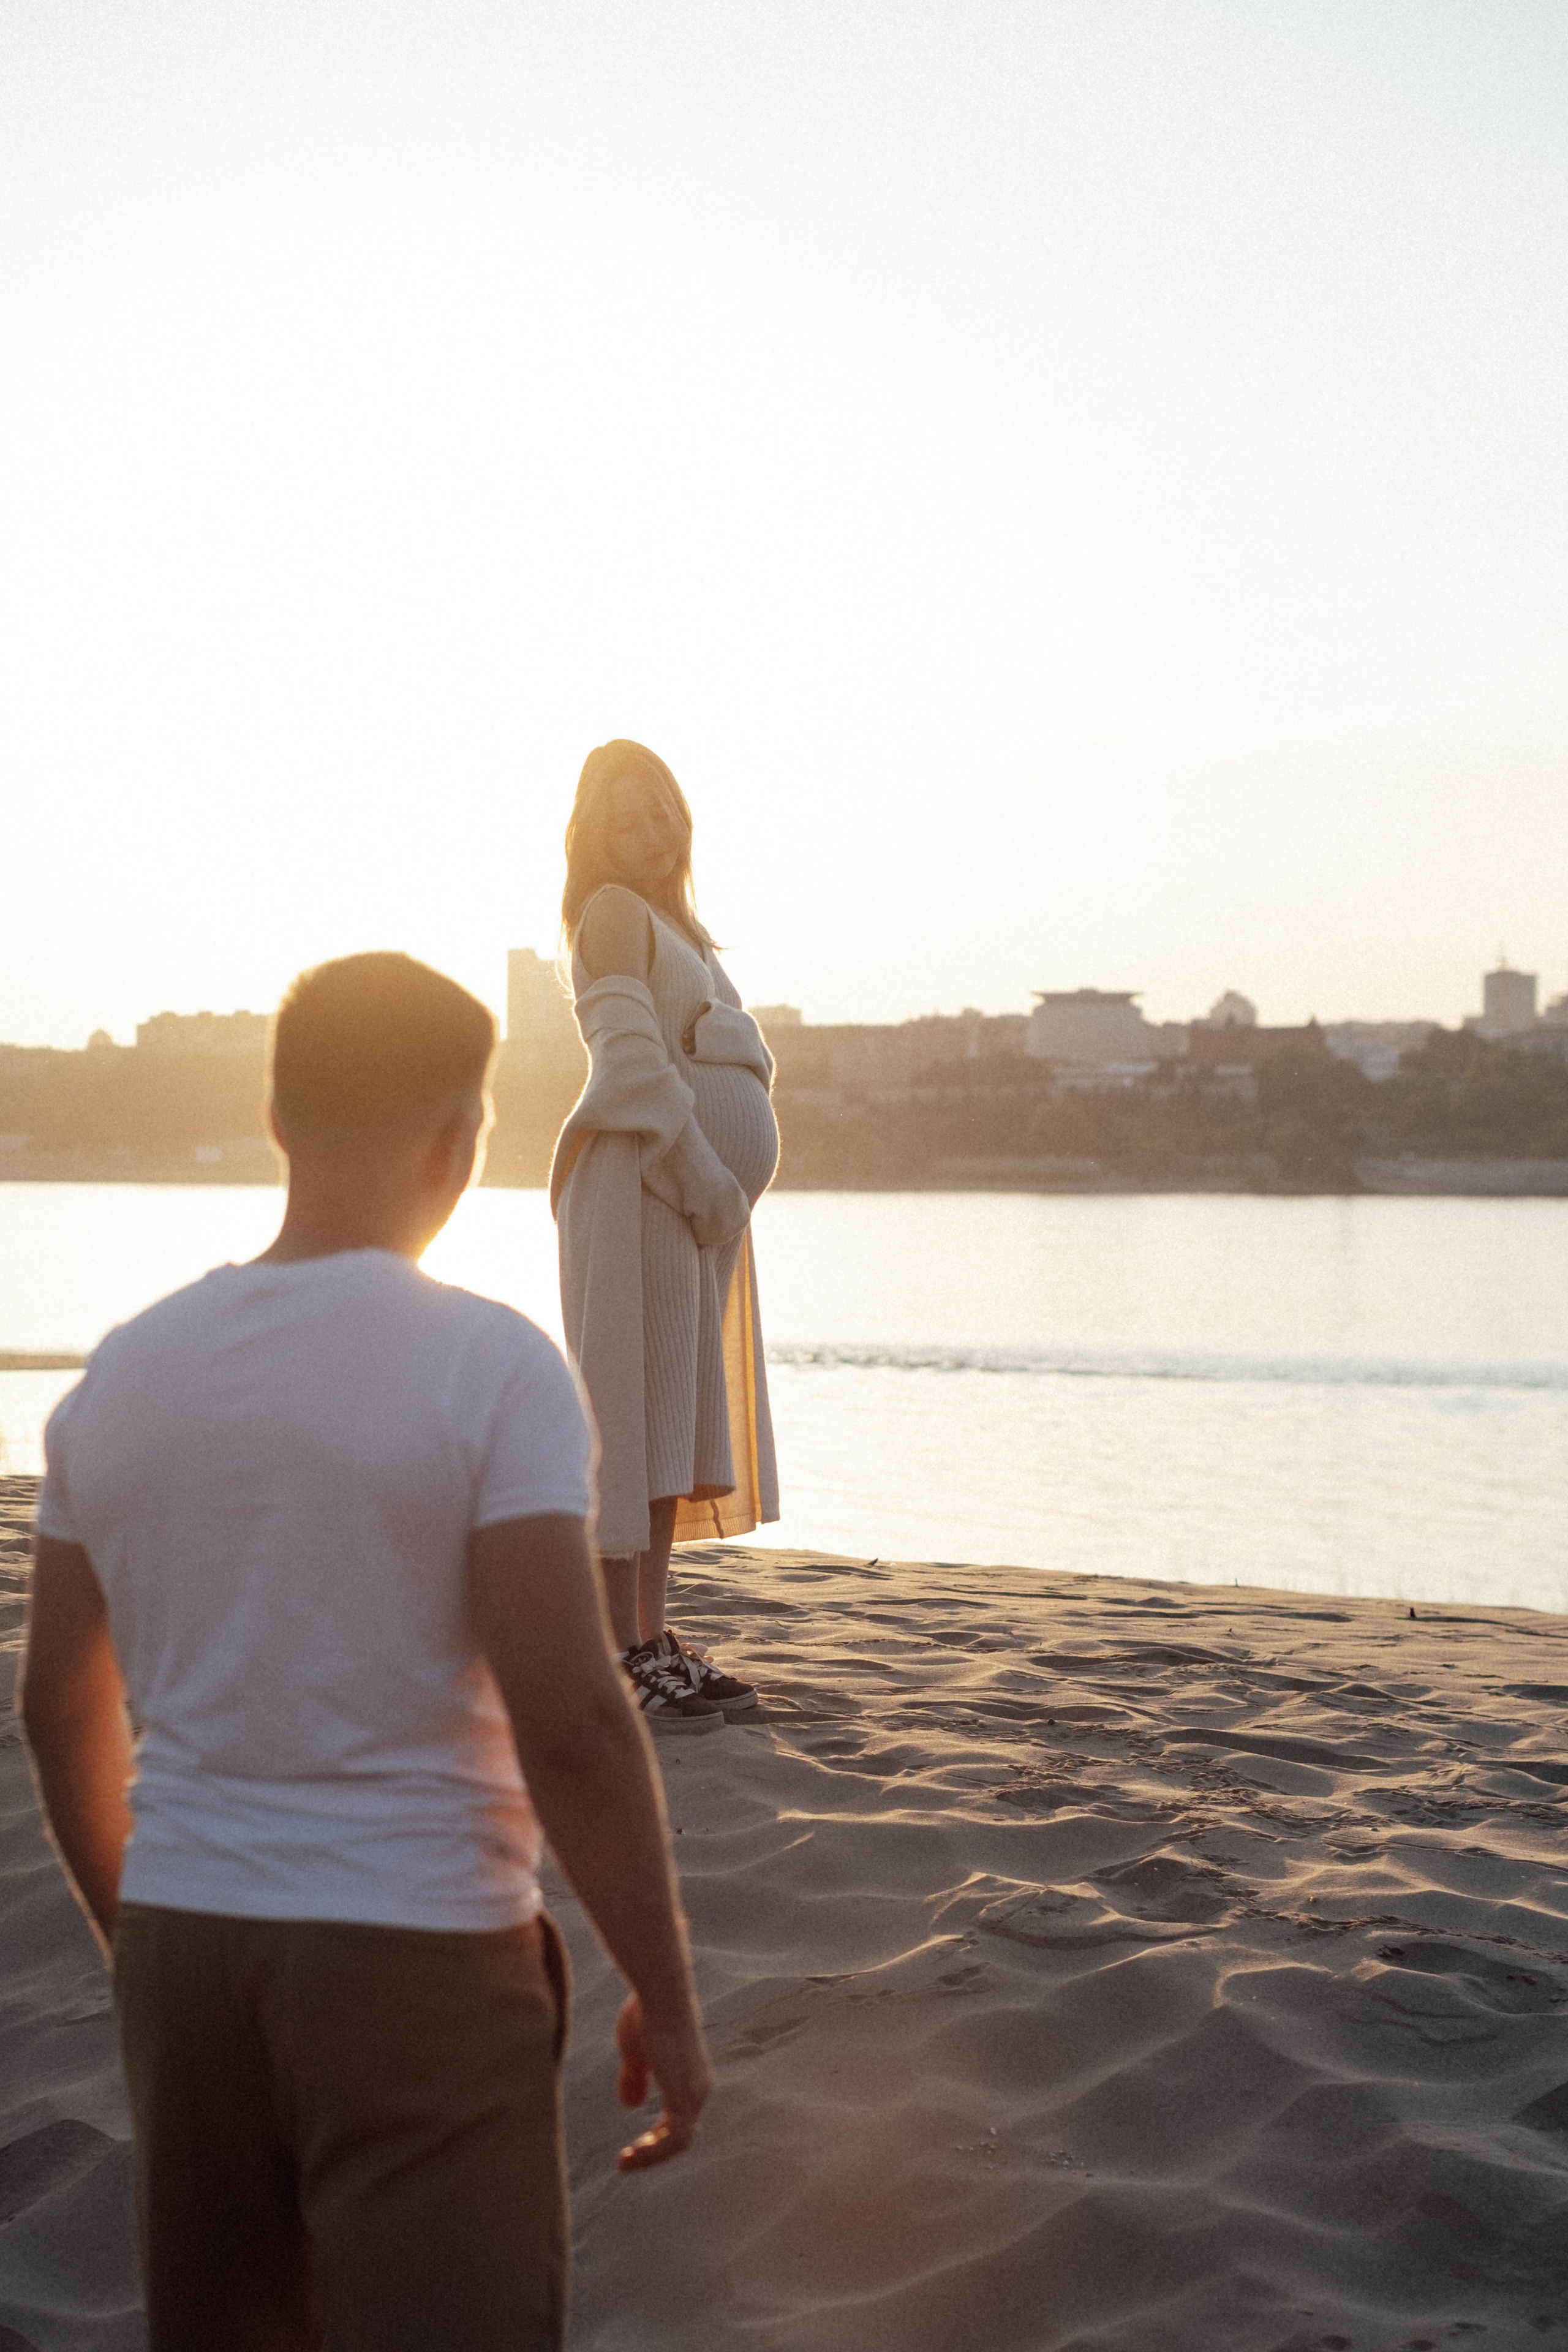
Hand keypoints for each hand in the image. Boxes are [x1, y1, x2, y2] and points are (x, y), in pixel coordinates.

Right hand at [615, 1992, 713, 2172]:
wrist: (659, 1995)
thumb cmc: (645, 2014)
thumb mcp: (634, 2051)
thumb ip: (634, 2078)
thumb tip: (630, 2106)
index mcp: (688, 2074)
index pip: (679, 2118)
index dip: (656, 2136)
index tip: (632, 2147)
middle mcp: (698, 2086)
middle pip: (681, 2134)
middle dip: (653, 2150)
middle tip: (626, 2160)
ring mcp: (696, 2093)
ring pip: (679, 2141)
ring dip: (650, 2155)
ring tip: (624, 2163)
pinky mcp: (688, 2098)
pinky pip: (675, 2140)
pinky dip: (653, 2152)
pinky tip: (630, 2156)